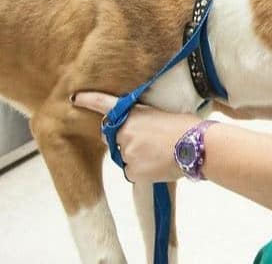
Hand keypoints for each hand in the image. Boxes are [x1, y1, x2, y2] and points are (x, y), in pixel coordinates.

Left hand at [72, 92, 202, 183]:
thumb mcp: (164, 115)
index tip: (74, 98)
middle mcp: (125, 131)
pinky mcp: (133, 170)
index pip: (105, 104)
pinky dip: (143, 172)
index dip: (88, 100)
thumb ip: (146, 122)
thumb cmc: (188, 127)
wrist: (198, 145)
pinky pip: (132, 173)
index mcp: (134, 113)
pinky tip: (159, 166)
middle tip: (148, 144)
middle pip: (114, 139)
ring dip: (137, 158)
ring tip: (161, 154)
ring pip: (125, 158)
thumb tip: (144, 134)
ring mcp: (127, 152)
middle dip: (124, 142)